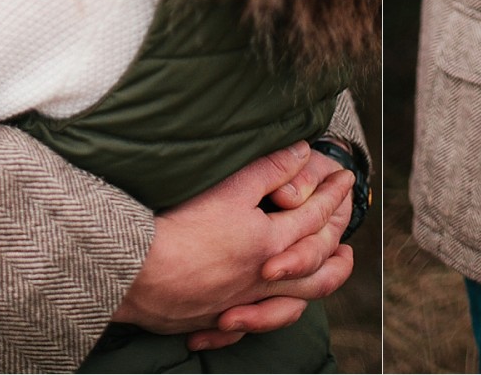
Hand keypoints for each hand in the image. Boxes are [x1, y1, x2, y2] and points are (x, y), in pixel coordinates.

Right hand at [113, 142, 354, 345]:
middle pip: (316, 268)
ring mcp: (238, 305)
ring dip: (315, 287)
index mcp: (271, 244)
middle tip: (348, 228)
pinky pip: (248, 329)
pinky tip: (259, 315)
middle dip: (337, 243)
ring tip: (328, 272)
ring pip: (291, 305)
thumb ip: (269, 170)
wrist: (133, 273)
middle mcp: (262, 280)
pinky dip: (261, 322)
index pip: (314, 217)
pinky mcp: (211, 320)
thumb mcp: (229, 188)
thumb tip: (302, 152)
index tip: (346, 179)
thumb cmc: (179, 228)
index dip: (333, 195)